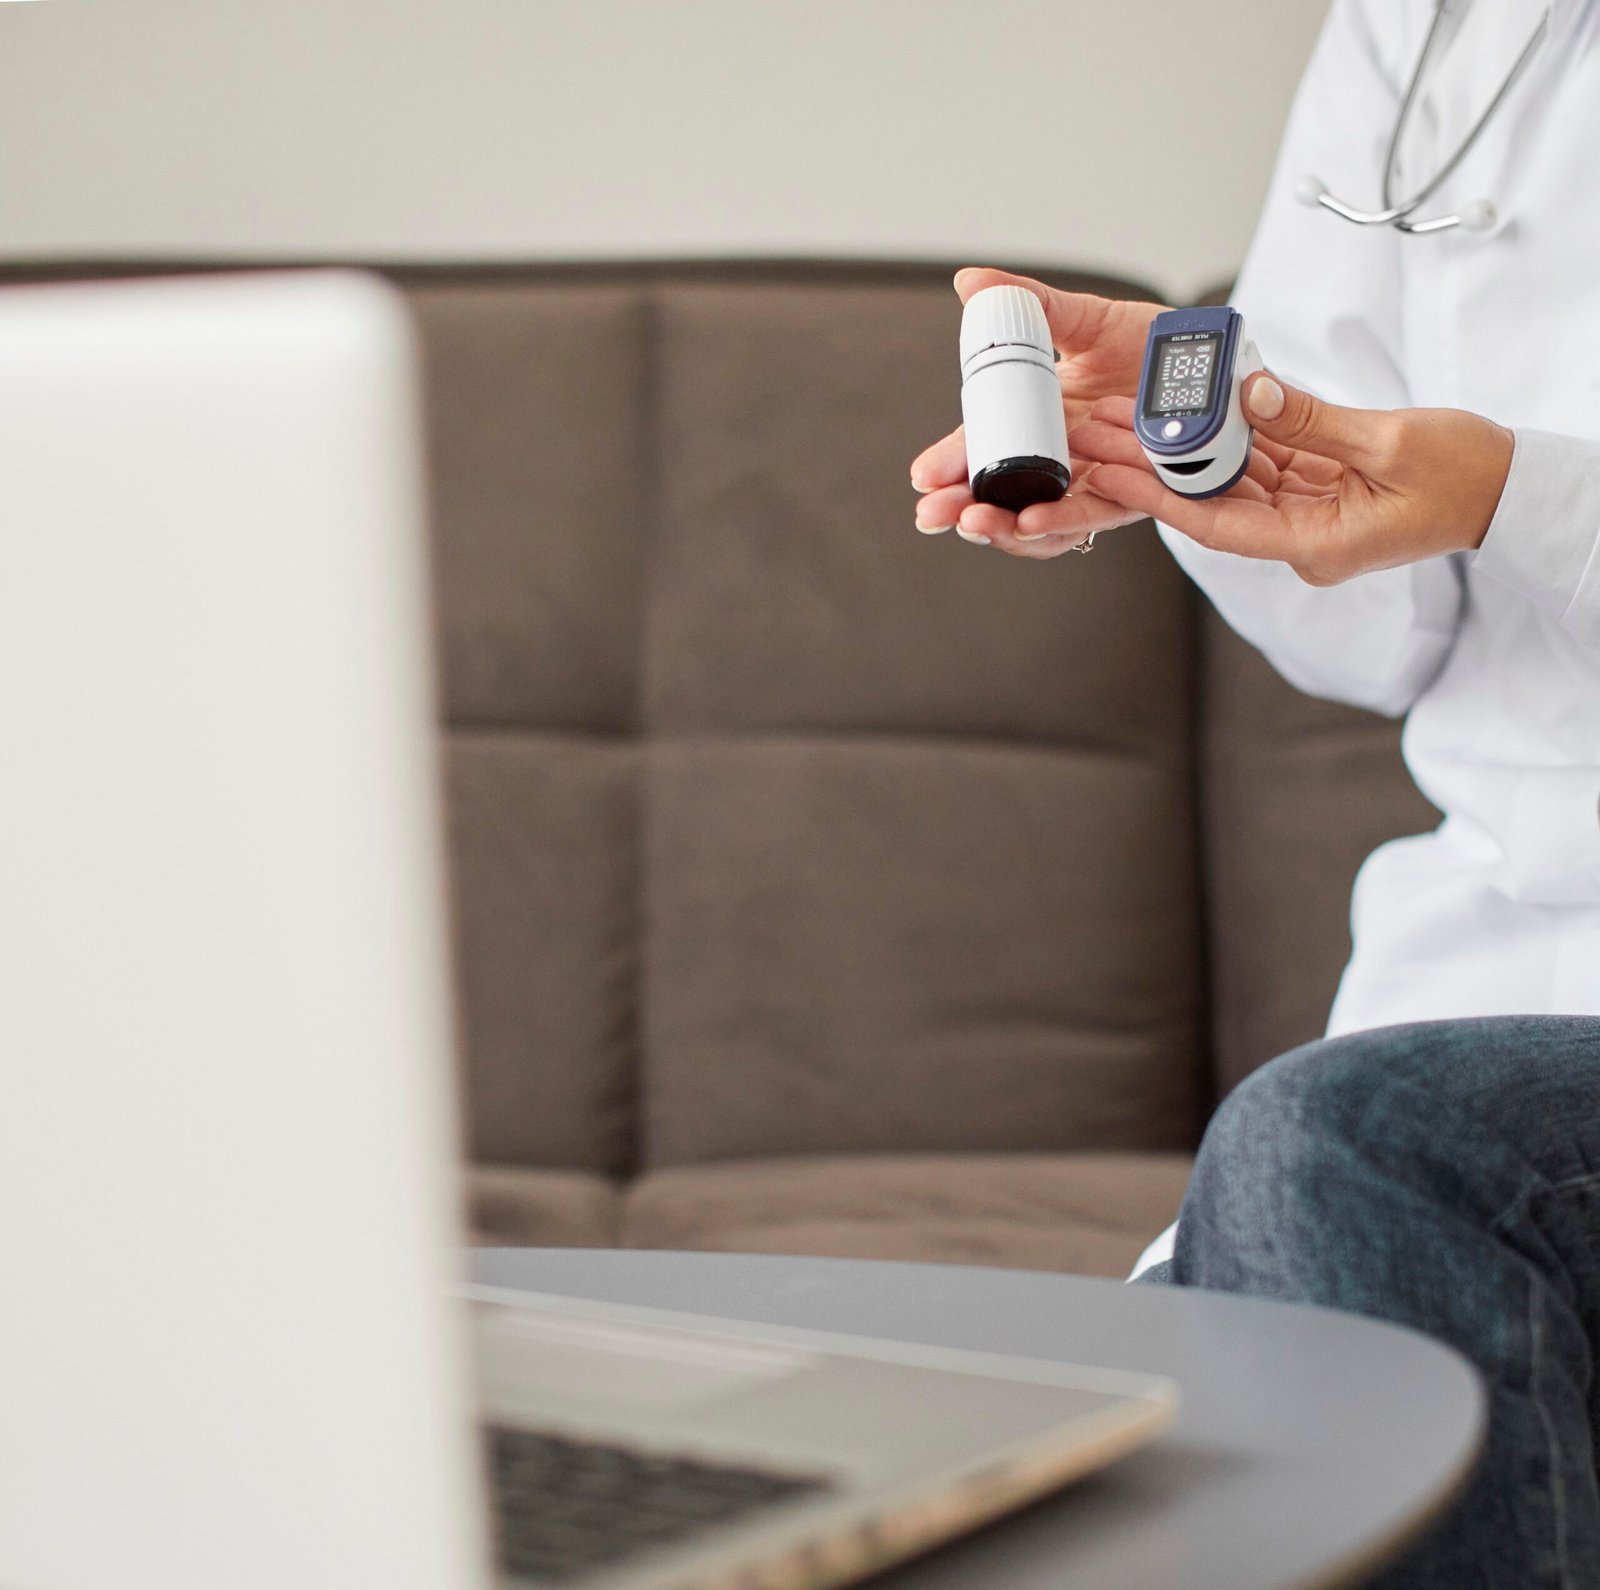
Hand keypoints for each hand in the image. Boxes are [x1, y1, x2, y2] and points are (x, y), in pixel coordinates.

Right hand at [909, 268, 1168, 558]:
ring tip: (980, 524)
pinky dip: (1063, 522)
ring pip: (1042, 524)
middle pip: (1004, 501)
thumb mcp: (1082, 319)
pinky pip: (1097, 517)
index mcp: (1038, 425)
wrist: (1211, 360)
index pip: (984, 452)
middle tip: (936, 514)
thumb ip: (1030, 305)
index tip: (922, 475)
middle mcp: (1062, 462)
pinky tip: (1036, 521)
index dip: (951, 466)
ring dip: (1006, 529)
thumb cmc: (1147, 345)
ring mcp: (1097, 482)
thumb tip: (972, 282)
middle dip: (965, 511)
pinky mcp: (1138, 495)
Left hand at [1070, 372, 1514, 584]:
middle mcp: (1298, 537)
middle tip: (1096, 430)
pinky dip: (1225, 439)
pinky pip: (1260, 465)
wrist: (1507, 488)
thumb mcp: (1388, 441)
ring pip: (1227, 481)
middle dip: (1151, 465)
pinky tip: (1182, 414)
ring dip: (1178, 450)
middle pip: (1209, 501)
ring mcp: (1304, 516)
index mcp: (1313, 544)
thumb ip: (1313, 419)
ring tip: (1122, 417)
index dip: (1157, 497)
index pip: (1215, 525)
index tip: (1110, 472)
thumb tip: (1252, 393)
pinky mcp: (1314, 491)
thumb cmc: (1464, 476)